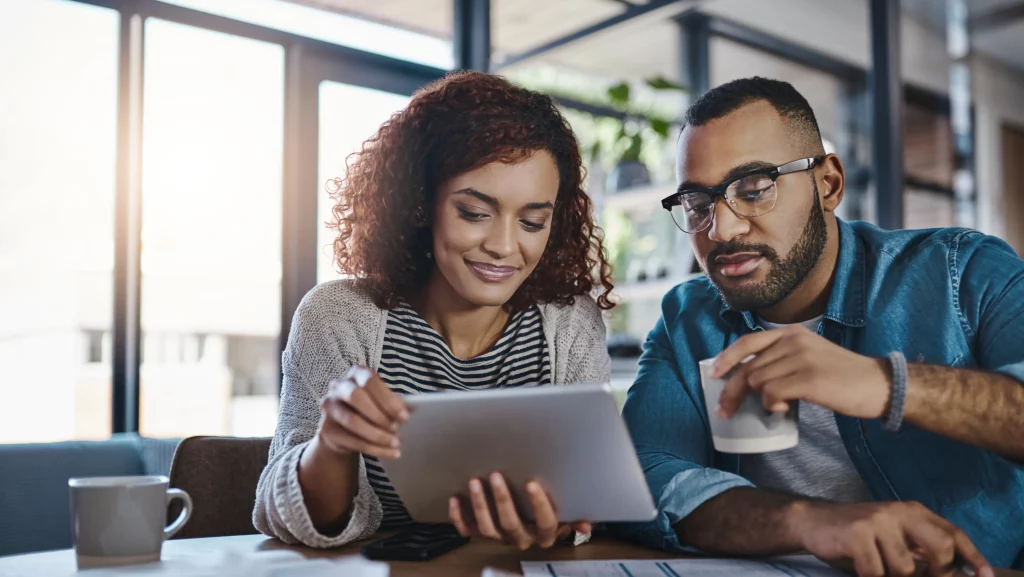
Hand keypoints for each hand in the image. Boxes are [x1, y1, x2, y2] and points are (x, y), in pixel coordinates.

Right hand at [316, 365, 408, 459]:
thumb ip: (396, 402)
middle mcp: (339, 386)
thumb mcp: (383, 401)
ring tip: (395, 443)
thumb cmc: (370, 408)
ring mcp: (329, 407)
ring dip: (377, 435)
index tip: (404, 416)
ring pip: (352, 421)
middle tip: (397, 429)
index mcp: (356, 373)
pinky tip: (389, 453)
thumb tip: (414, 409)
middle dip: (379, 416)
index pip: (370, 381)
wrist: (345, 427)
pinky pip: (351, 441)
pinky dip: (374, 449)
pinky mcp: (326, 429)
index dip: (388, 399)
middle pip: (356, 398)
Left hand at [448, 472, 591, 549]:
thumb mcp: (566, 512)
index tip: (532, 484)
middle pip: (511, 525)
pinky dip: (459, 517)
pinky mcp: (482, 533)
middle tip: (496, 476)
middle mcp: (522, 538)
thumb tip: (586, 522)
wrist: (531, 524)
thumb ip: (576, 514)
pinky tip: (455, 499)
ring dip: (480, 505)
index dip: (539, 505)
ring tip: (475, 482)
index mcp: (544, 533)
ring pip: (488, 528)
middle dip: (502, 500)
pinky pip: (468, 530)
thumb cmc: (548, 511)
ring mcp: (500, 537)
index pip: (545, 522)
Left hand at [713, 325, 890, 418]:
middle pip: (748, 368)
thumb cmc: (843, 376)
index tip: (713, 374)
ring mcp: (800, 358)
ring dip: (761, 400)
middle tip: (725, 410)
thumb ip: (782, 359)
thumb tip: (750, 379)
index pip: (748, 342)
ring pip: (758, 382)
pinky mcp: (808, 379)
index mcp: (792, 333)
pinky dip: (773, 406)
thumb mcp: (809, 356)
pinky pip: (772, 394)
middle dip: (732, 391)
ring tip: (779, 406)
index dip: (726, 358)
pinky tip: (786, 409)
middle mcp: (793, 341)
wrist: (879, 385)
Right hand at [790, 500, 991, 576]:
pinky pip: (876, 572)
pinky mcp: (857, 534)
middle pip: (939, 547)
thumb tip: (950, 571)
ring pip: (905, 568)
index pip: (952, 533)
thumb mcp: (892, 534)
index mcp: (912, 511)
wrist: (812, 521)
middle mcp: (898, 511)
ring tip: (877, 570)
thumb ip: (918, 547)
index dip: (972, 556)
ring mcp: (877, 521)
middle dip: (936, 572)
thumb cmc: (857, 534)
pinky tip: (860, 570)